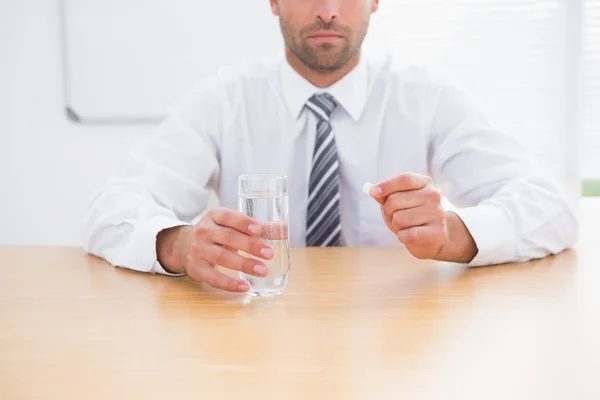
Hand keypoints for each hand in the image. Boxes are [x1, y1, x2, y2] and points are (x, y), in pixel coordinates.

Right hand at [157, 208, 274, 291]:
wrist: (183, 246)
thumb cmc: (216, 234)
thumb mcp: (230, 225)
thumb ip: (256, 227)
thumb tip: (283, 228)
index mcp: (214, 216)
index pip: (228, 217)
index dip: (243, 222)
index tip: (259, 229)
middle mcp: (204, 231)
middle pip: (228, 237)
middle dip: (250, 246)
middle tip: (270, 254)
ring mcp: (199, 250)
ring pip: (222, 257)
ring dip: (244, 265)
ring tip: (263, 270)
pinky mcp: (197, 268)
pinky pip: (214, 277)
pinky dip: (230, 283)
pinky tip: (245, 286)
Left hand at [370, 173, 447, 259]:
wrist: (431, 237)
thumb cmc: (410, 215)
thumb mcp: (397, 201)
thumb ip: (385, 194)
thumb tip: (372, 190)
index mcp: (424, 182)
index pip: (404, 179)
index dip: (386, 185)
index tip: (373, 193)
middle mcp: (433, 195)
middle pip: (394, 200)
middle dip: (388, 211)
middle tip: (396, 216)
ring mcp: (437, 213)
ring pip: (399, 219)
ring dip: (396, 226)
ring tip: (406, 226)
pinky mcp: (437, 232)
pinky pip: (407, 235)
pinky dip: (402, 237)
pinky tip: (410, 236)